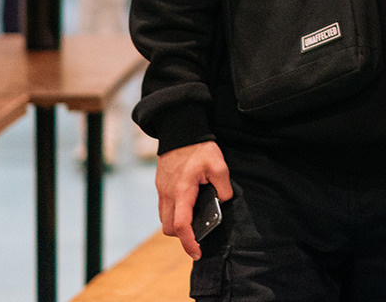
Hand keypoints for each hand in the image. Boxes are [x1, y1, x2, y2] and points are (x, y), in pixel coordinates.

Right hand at [157, 141, 233, 260]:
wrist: (180, 133)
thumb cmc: (199, 148)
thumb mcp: (218, 164)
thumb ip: (223, 185)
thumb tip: (223, 201)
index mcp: (182, 192)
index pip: (181, 225)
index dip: (189, 242)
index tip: (197, 252)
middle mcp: (168, 195)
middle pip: (169, 228)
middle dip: (182, 237)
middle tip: (198, 238)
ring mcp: (162, 192)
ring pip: (164, 220)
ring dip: (177, 227)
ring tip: (193, 226)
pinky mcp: (161, 188)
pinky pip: (164, 210)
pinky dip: (173, 216)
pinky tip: (186, 210)